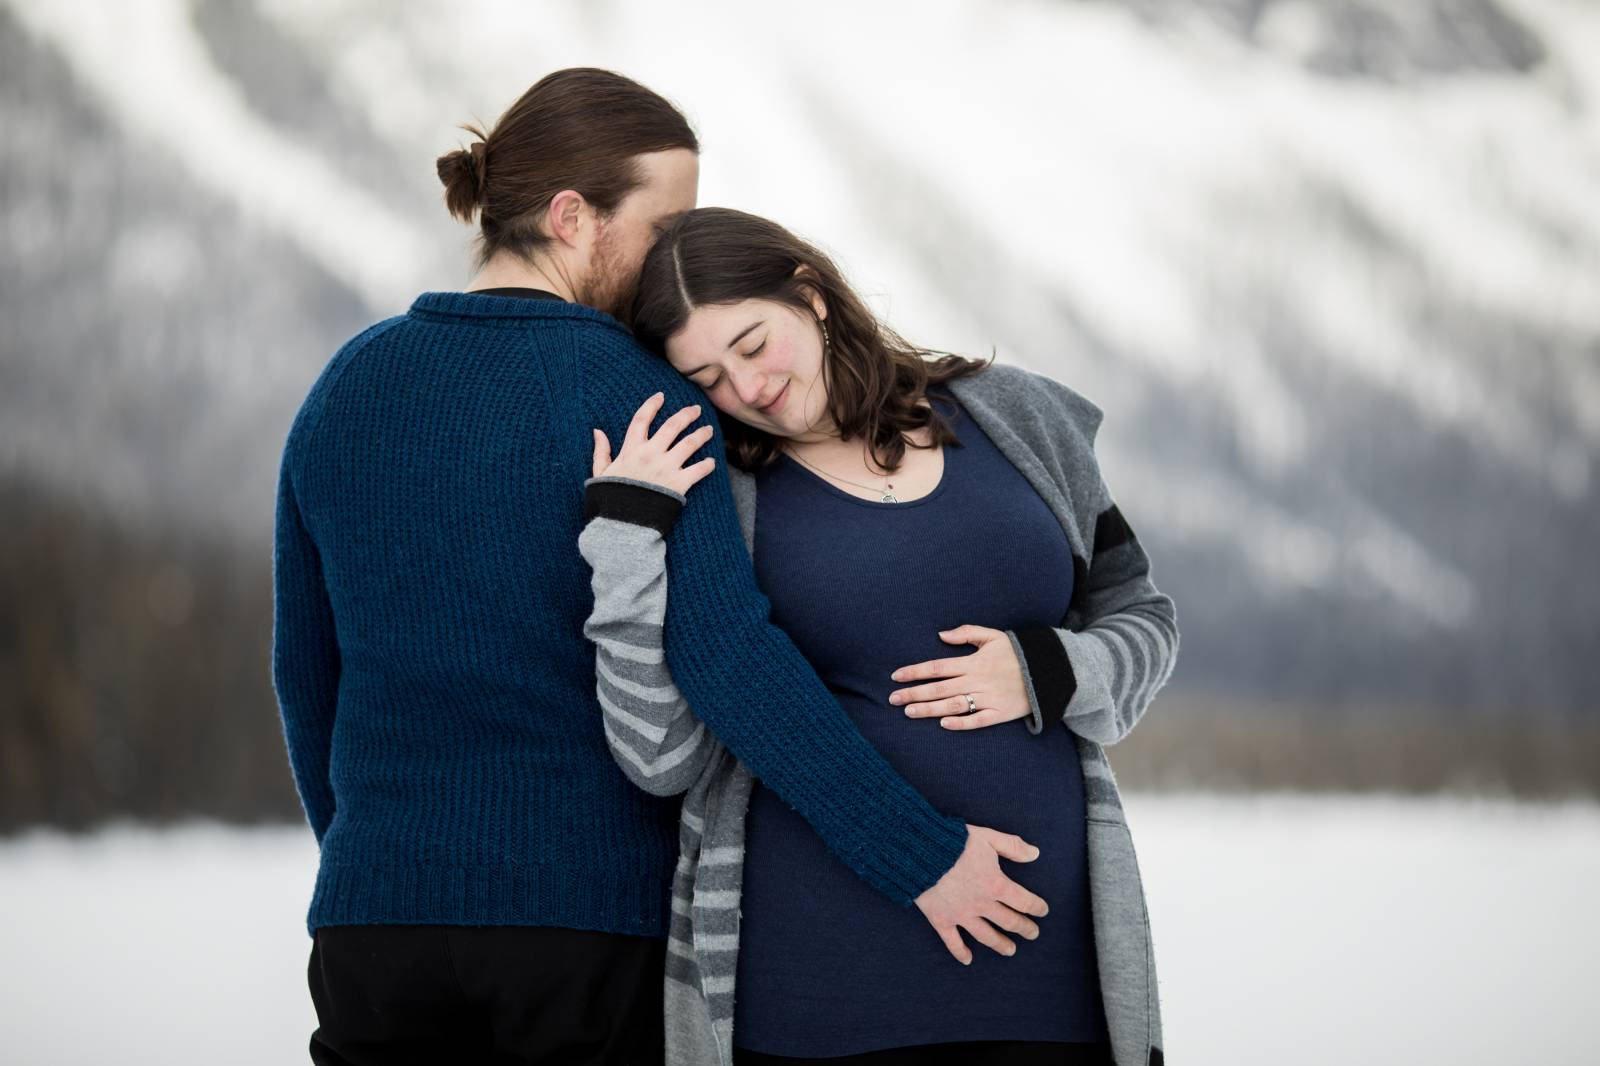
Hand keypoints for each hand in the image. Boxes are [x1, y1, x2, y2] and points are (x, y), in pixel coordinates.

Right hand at [592, 391, 717, 495]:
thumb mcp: (600, 473)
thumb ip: (601, 451)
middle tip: (696, 409)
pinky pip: (699, 470)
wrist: (622, 525)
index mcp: (631, 449)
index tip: (661, 396)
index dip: (652, 405)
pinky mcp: (679, 484)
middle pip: (672, 426)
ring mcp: (666, 468)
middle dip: (686, 414)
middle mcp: (650, 454)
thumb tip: (597, 431)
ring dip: (701, 434)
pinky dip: (708, 465)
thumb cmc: (610, 500)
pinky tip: (712, 462)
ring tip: (709, 430)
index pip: (642, 419)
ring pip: (690, 443)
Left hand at [888, 624, 1031, 730]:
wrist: (1049, 671)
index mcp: (973, 662)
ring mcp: (988, 698)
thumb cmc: (1018, 652)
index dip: (914, 672)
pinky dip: (961, 723)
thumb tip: (940, 635)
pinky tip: (943, 724)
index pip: (937, 667)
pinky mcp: (1000, 713)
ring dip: (929, 710)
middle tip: (892, 699)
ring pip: (953, 705)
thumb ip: (966, 633)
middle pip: (939, 688)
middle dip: (914, 694)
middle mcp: (977, 681)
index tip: (896, 677)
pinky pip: (978, 721)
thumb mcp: (993, 635)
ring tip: (909, 712)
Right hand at [914, 824, 1048, 963]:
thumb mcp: (987, 837)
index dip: (1037, 907)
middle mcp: (981, 904)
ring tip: (1010, 950)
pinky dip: (960, 952)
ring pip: (986, 936)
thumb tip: (1035, 854)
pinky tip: (968, 959)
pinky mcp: (941, 920)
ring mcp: (961, 915)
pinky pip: (953, 942)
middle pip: (1009, 922)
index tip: (1043, 911)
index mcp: (996, 884)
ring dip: (1001, 944)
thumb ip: (1012, 846)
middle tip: (1033, 934)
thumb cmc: (954, 841)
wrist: (919, 852)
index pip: (1024, 901)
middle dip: (1024, 928)